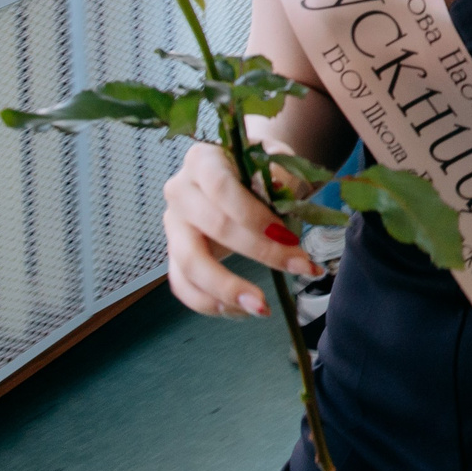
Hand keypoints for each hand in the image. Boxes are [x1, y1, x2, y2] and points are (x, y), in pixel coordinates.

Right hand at [161, 139, 322, 318]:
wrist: (239, 175)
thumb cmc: (258, 168)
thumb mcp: (276, 159)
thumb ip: (282, 173)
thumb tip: (282, 195)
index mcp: (202, 160)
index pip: (221, 187)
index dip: (253, 213)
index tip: (287, 234)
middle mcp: (179, 191)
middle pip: (212, 226)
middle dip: (259, 251)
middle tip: (298, 265)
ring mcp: (173, 226)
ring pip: (189, 263)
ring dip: (227, 289)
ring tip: (261, 307)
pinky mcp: (174, 254)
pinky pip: (181, 285)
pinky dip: (209, 304)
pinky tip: (241, 311)